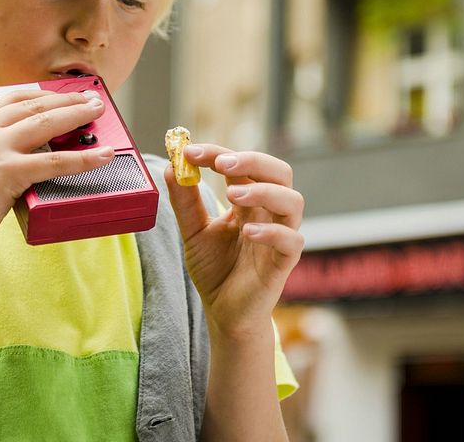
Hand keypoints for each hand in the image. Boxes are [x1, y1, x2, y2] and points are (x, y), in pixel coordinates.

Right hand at [0, 89, 112, 254]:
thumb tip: (23, 160)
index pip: (12, 99)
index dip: (41, 94)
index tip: (59, 93)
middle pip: (34, 105)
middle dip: (66, 100)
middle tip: (90, 99)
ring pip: (46, 123)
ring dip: (77, 114)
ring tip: (98, 112)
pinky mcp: (8, 171)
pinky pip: (55, 161)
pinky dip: (83, 158)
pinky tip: (103, 156)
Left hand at [165, 144, 304, 338]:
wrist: (224, 313)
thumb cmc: (215, 269)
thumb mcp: (193, 232)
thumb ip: (185, 202)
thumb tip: (171, 167)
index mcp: (248, 200)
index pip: (241, 165)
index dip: (218, 153)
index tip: (189, 151)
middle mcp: (268, 212)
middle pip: (278, 172)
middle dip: (252, 160)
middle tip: (221, 164)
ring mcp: (279, 236)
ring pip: (292, 201)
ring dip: (264, 191)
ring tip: (232, 195)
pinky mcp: (283, 263)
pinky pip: (292, 240)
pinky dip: (273, 232)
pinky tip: (248, 232)